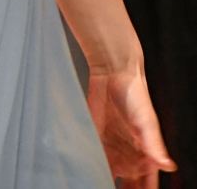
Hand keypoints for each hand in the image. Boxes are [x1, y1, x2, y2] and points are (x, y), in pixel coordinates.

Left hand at [85, 63, 176, 186]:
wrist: (112, 74)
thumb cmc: (135, 96)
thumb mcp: (146, 122)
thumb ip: (154, 145)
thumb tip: (169, 166)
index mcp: (147, 155)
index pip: (148, 184)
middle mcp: (131, 155)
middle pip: (129, 184)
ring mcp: (113, 148)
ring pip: (110, 174)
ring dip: (103, 181)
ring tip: (94, 187)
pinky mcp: (96, 138)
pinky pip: (93, 159)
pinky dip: (89, 169)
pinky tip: (83, 177)